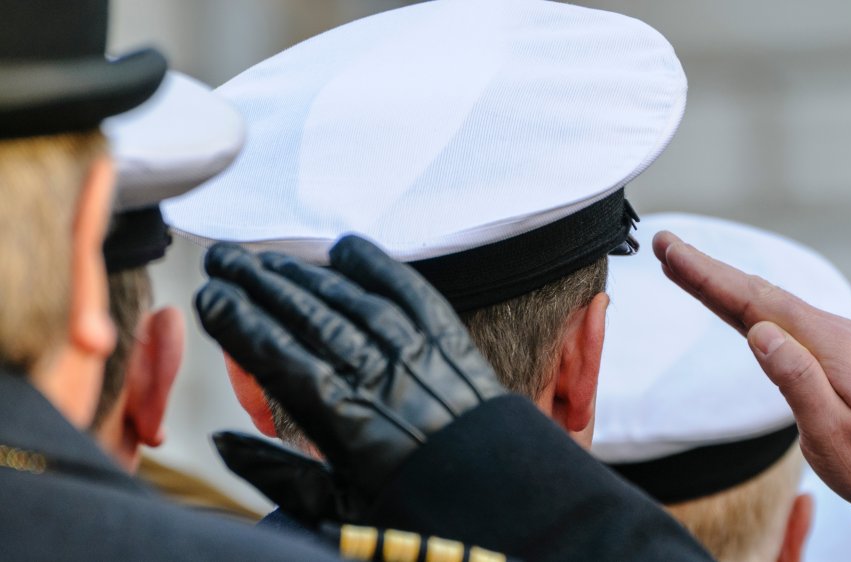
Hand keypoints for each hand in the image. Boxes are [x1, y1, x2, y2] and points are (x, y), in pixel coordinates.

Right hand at [195, 236, 505, 514]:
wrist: (500, 500)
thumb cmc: (418, 508)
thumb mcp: (340, 510)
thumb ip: (278, 474)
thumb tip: (221, 443)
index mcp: (350, 424)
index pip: (283, 360)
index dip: (243, 325)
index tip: (211, 297)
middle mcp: (383, 378)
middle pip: (312, 318)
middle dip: (262, 284)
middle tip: (225, 257)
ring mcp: (419, 354)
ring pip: (353, 300)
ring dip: (306, 275)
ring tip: (268, 258)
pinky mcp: (450, 341)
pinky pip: (411, 293)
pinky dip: (378, 267)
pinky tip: (345, 248)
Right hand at [652, 230, 850, 504]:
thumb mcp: (829, 429)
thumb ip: (795, 377)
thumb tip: (759, 332)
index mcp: (827, 345)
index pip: (755, 301)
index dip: (709, 276)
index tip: (672, 252)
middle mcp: (830, 331)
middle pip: (757, 292)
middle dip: (707, 269)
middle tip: (665, 245)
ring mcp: (833, 339)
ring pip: (767, 303)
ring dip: (723, 283)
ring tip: (684, 265)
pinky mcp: (831, 352)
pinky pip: (780, 317)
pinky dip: (747, 303)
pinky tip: (732, 301)